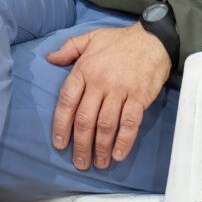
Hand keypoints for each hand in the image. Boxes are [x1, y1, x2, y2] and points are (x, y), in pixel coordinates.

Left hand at [47, 23, 170, 169]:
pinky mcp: (139, 96)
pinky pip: (129, 122)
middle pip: (85, 119)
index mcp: (84, 69)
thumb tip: (50, 59)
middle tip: (79, 162)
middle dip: (80, 145)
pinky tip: (118, 154)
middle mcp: (99, 82)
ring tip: (99, 163)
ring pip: (106, 125)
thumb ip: (68, 48)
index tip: (59, 144)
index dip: (61, 125)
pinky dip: (124, 140)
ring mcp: (120, 90)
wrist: (152, 38)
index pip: (67, 101)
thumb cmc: (119, 40)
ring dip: (101, 148)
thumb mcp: (90, 38)